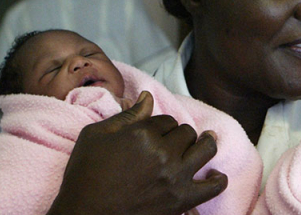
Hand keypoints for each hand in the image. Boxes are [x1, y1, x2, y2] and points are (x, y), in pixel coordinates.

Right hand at [48, 91, 227, 214]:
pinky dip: (218, 180)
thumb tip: (148, 97)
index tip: (152, 133)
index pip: (165, 119)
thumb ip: (127, 115)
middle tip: (170, 142)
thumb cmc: (84, 174)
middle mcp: (163, 154)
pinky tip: (215, 174)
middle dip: (178, 134)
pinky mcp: (181, 201)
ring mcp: (175, 178)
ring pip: (205, 149)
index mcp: (143, 134)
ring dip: (205, 143)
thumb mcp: (96, 135)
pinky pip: (213, 187)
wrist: (83, 214)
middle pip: (185, 132)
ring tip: (206, 141)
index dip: (159, 125)